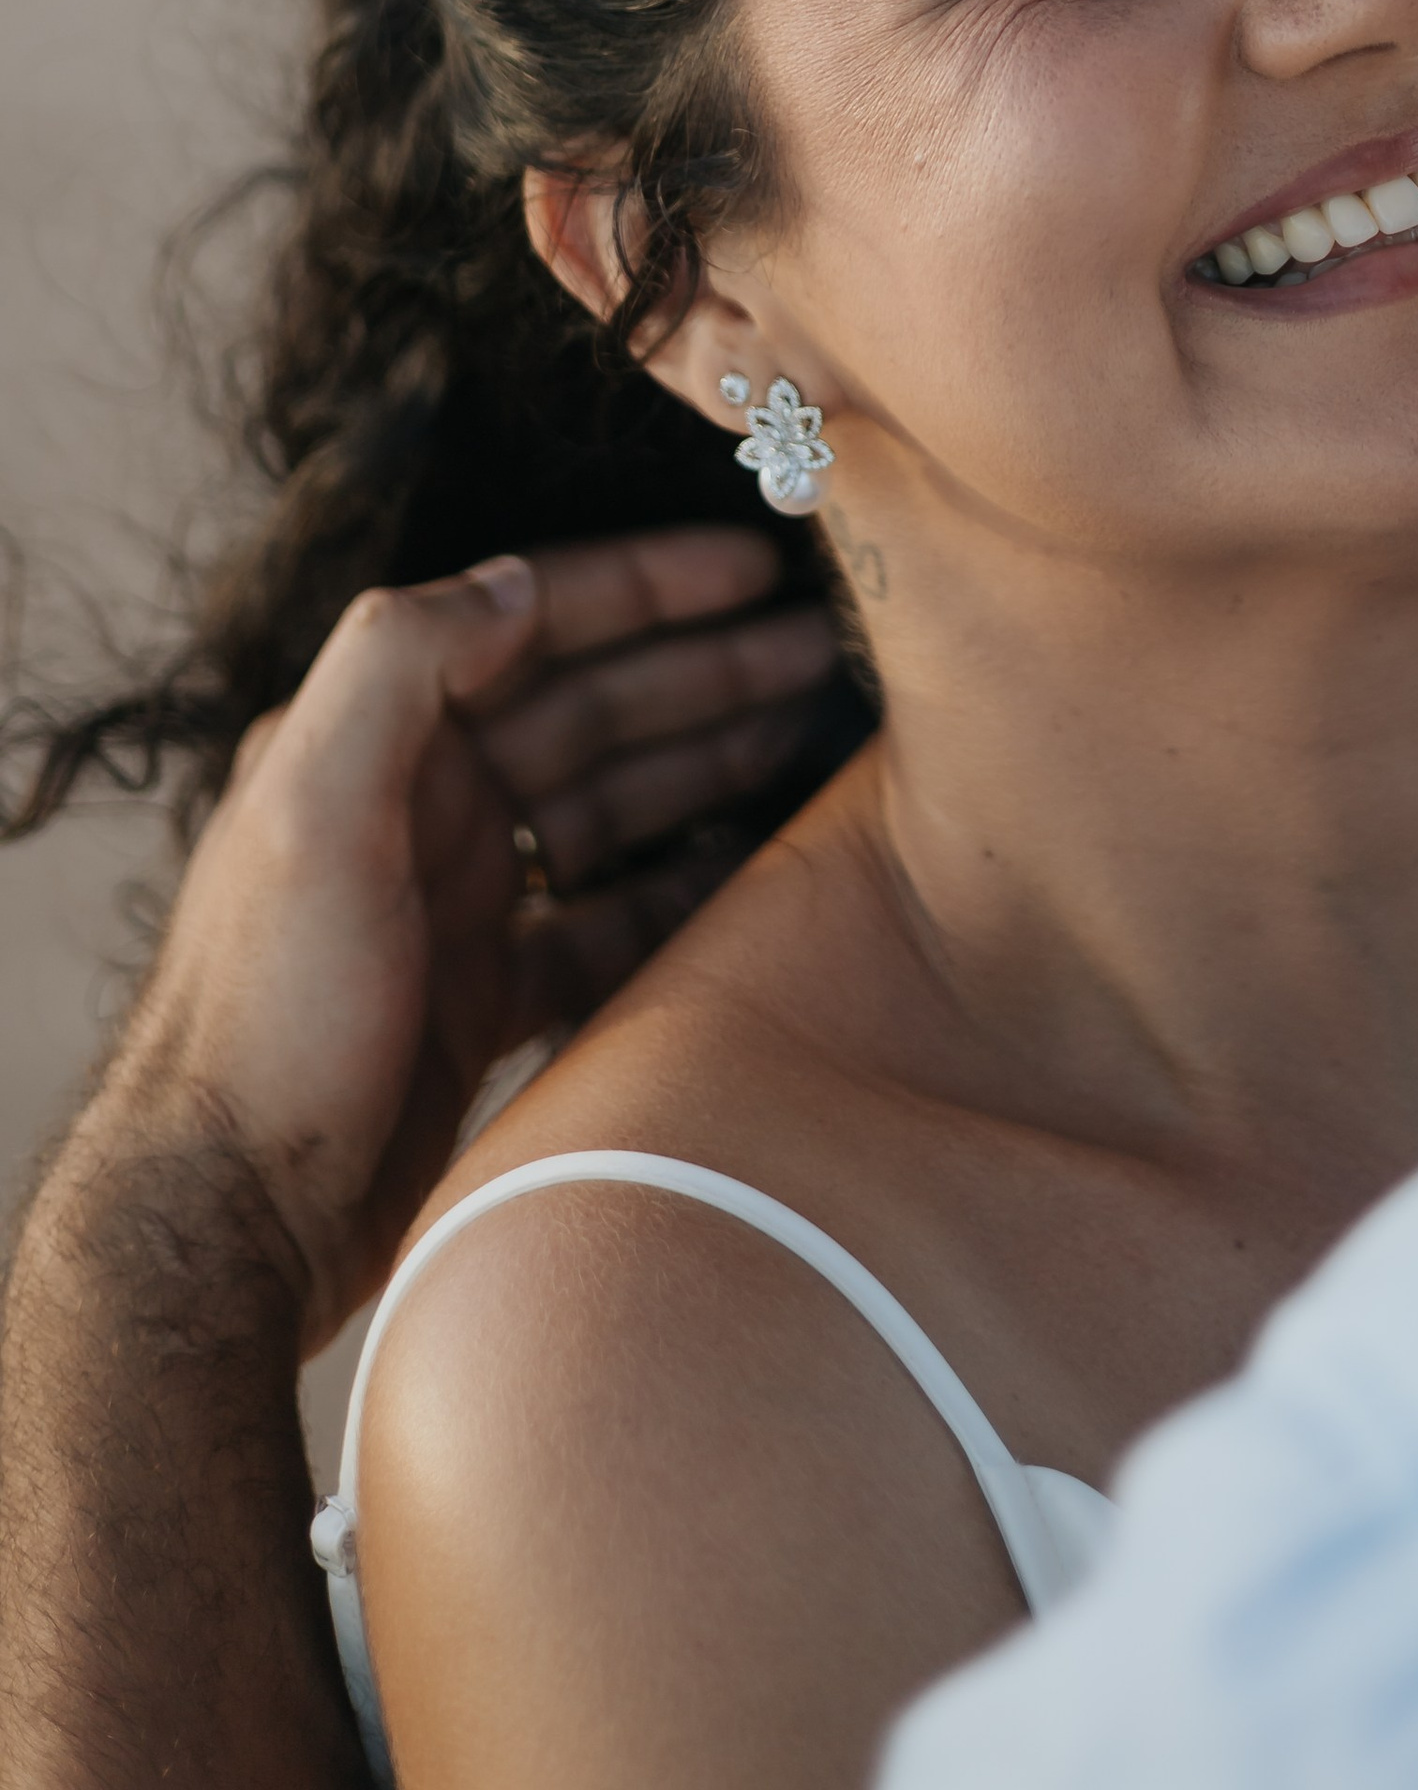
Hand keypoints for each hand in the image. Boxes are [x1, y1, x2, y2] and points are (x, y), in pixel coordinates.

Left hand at [68, 534, 840, 1350]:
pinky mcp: (485, 997)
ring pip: (609, 807)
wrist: (224, 1224)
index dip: (648, 586)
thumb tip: (514, 579)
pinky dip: (676, 896)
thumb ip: (398, 668)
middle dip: (706, 670)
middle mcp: (419, 808)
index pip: (533, 626)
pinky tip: (751, 882)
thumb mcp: (311, 813)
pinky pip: (606, 923)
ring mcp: (457, 905)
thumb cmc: (264, 1018)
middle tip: (819, 651)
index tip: (755, 565)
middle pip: (592, 710)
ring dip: (705, 766)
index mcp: (378, 744)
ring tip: (808, 738)